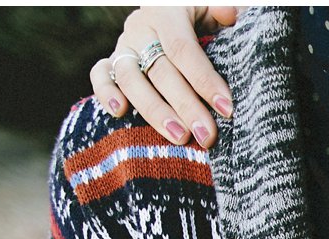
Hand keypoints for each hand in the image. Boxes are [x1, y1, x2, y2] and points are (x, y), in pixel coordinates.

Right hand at [91, 6, 239, 147]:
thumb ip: (221, 12)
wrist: (177, 16)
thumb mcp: (212, 11)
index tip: (226, 108)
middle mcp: (140, 28)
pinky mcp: (111, 61)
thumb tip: (228, 14)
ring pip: (130, 78)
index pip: (182, 49)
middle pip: (160, 70)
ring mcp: (124, 45)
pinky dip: (105, 92)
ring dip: (154, 111)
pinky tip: (120, 113)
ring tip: (179, 136)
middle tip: (207, 135)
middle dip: (186, 106)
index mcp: (166, 12)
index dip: (204, 79)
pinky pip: (100, 75)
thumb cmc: (204, 18)